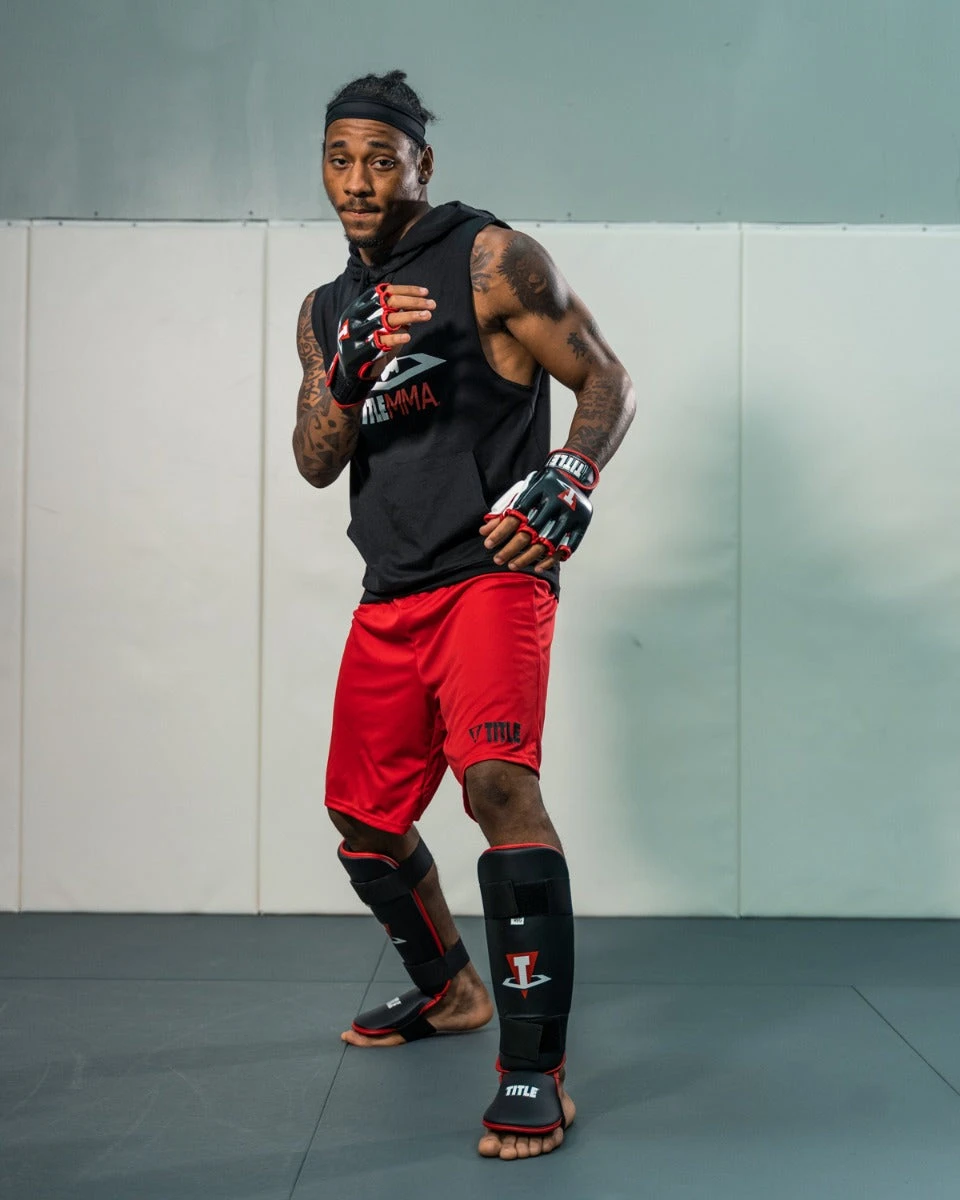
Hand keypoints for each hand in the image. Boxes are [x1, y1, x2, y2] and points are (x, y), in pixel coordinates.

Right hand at [326, 284, 434, 407]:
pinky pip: (381, 341)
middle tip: (432, 304)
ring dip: (410, 316)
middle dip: (413, 301)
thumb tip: (418, 301)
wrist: (351, 370)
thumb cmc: (368, 342)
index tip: (426, 292)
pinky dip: (396, 337)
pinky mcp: (363, 350)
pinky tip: (408, 336)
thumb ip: (393, 313)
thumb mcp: (378, 323)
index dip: (407, 290)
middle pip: (389, 302)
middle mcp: (358, 316)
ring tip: (428, 315)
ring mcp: (360, 333)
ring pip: (387, 319)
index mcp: (360, 305)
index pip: (386, 291)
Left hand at [480, 451, 596, 572]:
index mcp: (539, 490)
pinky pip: (566, 547)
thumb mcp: (524, 492)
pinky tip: (537, 567)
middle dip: (511, 548)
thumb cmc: (543, 486)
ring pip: (547, 542)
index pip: (515, 515)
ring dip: (528, 557)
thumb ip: (505, 510)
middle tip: (498, 560)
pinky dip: (551, 559)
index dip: (500, 531)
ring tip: (513, 566)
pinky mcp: (581, 524)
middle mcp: (556, 502)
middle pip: (530, 531)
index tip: (488, 544)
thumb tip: (484, 530)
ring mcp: (571, 514)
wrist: (574, 476)